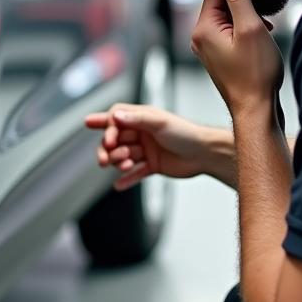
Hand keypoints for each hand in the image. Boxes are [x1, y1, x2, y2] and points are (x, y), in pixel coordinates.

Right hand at [85, 103, 215, 190]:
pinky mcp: (153, 166)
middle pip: (115, 141)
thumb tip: (115, 116)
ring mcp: (147, 150)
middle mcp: (142, 134)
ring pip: (123, 157)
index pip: (116, 119)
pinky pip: (136, 174)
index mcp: (142, 119)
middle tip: (103, 159)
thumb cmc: (186, 133)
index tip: (97, 130)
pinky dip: (127, 180)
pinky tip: (119, 185)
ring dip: (119, 163)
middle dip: (108, 149)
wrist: (205, 154)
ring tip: (125, 165)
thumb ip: (136, 118)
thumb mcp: (159, 121)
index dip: (104, 123)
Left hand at [191, 0, 283, 116]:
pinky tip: (260, 43)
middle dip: (244, 7)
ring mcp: (207, 50)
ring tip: (263, 35)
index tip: (257, 2)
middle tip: (262, 22)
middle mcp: (199, 38)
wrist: (257, 111)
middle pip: (221, 4)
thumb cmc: (256, 73)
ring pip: (228, 20)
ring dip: (247, 21)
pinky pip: (229, 34)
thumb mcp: (250, 25)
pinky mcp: (218, 58)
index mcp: (202, 28)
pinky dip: (245, 34)